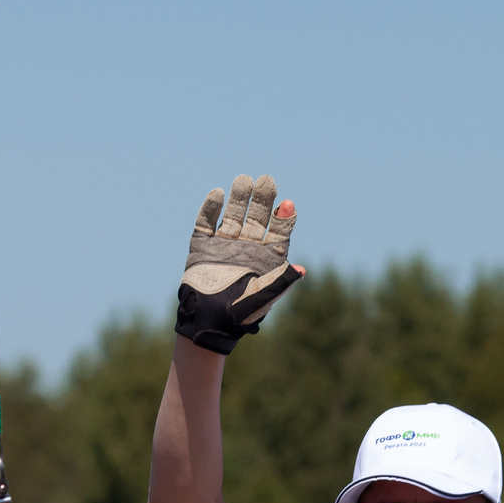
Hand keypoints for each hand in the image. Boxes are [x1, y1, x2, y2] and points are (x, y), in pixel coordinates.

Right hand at [177, 176, 303, 353]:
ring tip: (244, 180)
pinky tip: (218, 193)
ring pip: (233, 215)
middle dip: (262, 200)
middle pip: (256, 217)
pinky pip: (206, 223)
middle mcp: (247, 246)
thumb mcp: (263, 297)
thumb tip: (301, 270)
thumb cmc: (241, 314)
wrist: (208, 322)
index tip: (288, 203)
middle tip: (267, 181)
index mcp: (266, 257)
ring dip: (238, 198)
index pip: (277, 231)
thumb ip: (279, 282)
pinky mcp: (202, 245)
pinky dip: (211, 209)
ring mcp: (224, 244)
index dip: (283, 218)